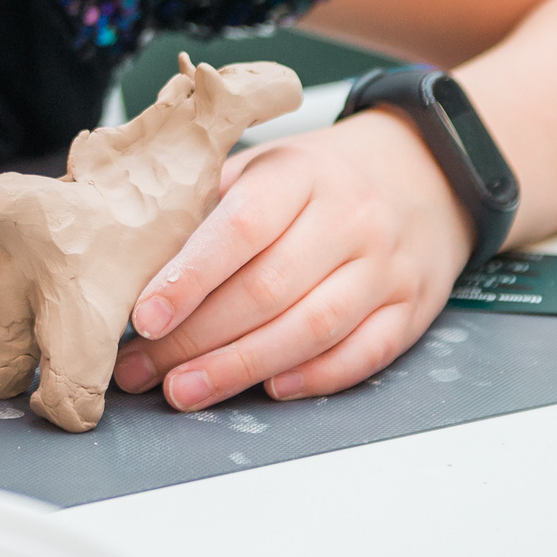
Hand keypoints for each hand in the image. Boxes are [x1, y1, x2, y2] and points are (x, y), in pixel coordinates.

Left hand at [110, 110, 472, 408]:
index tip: (144, 317)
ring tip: (184, 390)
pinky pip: (364, 353)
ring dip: (241, 368)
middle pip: (268, 290)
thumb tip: (134, 262)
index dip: (189, 277)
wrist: (423, 171)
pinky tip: (267, 390)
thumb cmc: (319, 178)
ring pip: (311, 329)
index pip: (241, 228)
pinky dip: (314, 378)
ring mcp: (386, 267)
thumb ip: (209, 205)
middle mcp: (350, 220)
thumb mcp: (264, 166)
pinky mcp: (410, 308)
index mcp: (301, 175)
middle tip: (142, 368)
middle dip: (196, 339)